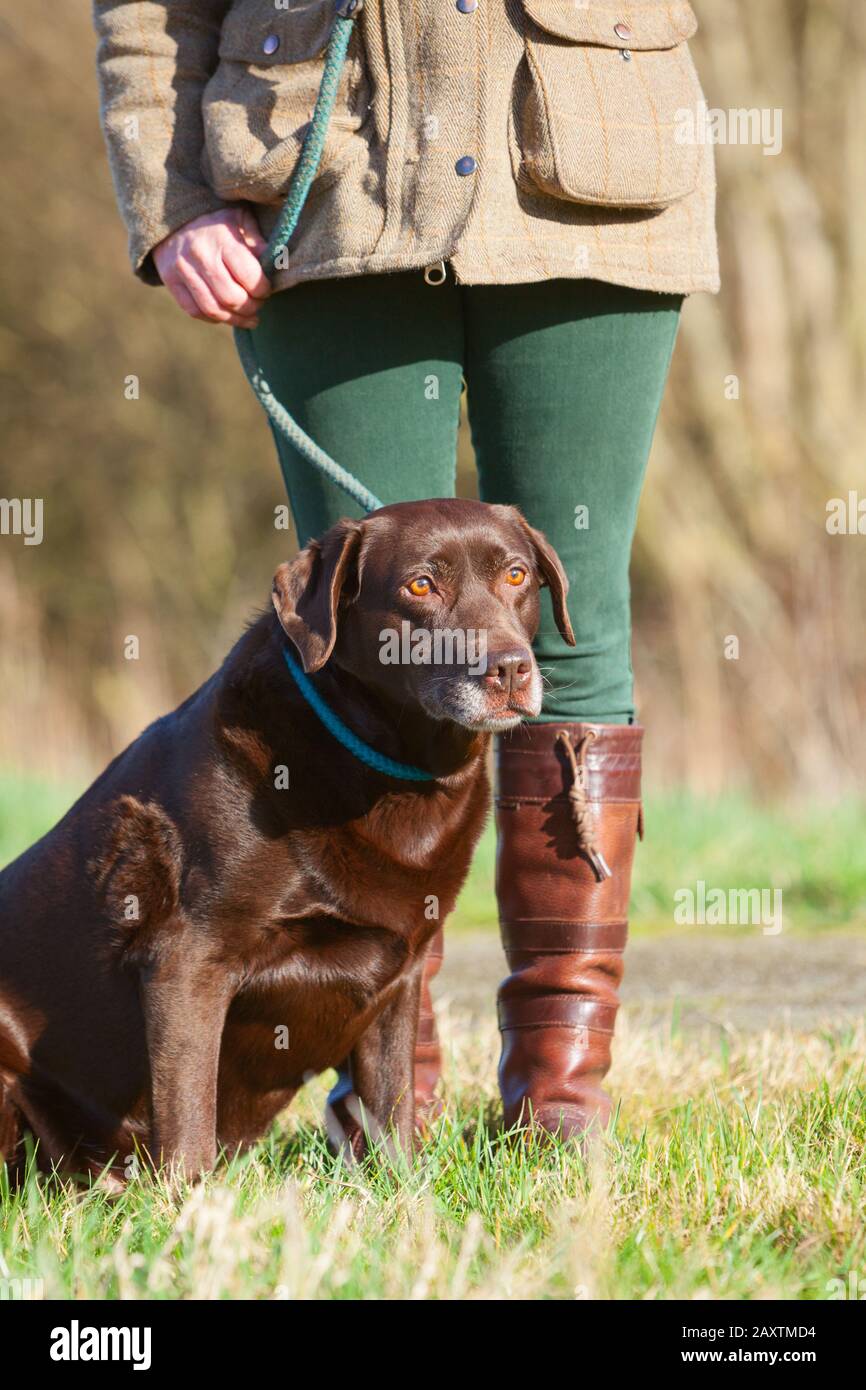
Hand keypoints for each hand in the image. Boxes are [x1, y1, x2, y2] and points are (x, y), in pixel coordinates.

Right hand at [152, 207, 271, 327]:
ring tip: (249, 318)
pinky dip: (214, 318)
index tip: (266, 290)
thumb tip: (276, 263)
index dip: (263, 290)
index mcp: (221, 238)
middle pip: (231, 298)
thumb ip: (257, 240)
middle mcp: (200, 254)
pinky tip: (226, 315)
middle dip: (251, 307)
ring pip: (213, 309)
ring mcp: (182, 269)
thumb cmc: (216, 219)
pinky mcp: (170, 280)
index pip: (248, 276)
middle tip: (259, 305)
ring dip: (236, 319)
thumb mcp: (240, 218)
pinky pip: (194, 311)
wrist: (172, 214)